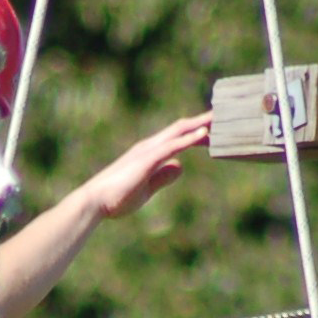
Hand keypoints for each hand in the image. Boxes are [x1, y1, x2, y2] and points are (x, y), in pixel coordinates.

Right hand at [78, 112, 210, 219]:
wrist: (94, 202)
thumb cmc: (116, 198)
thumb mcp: (146, 189)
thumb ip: (163, 177)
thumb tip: (180, 167)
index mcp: (149, 153)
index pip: (176, 137)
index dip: (196, 131)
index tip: (213, 129)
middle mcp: (149, 147)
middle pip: (181, 128)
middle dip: (202, 121)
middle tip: (224, 115)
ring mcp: (148, 151)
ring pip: (179, 132)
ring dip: (200, 124)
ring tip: (220, 117)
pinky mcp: (147, 160)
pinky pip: (172, 146)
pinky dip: (189, 139)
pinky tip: (204, 134)